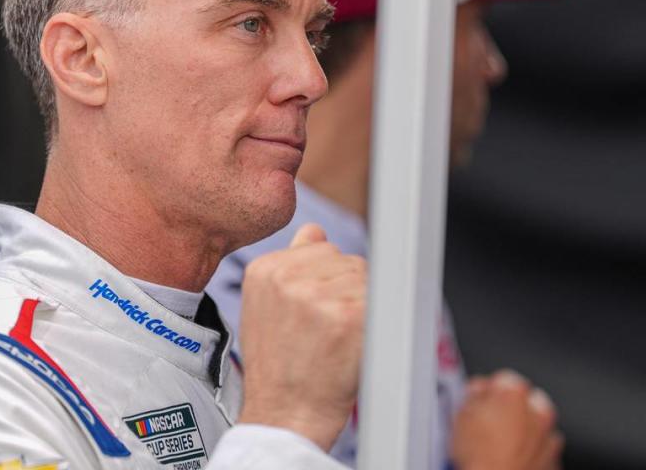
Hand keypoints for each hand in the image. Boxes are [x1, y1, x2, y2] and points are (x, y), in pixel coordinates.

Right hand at [237, 223, 365, 451]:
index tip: (317, 312)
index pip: (321, 247)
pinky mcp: (349, 315)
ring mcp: (318, 294)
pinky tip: (353, 345)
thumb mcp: (266, 306)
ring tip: (338, 338)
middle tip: (328, 330)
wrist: (285, 414)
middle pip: (347, 260)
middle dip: (347, 290)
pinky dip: (376, 323)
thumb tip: (315, 230)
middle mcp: (287, 276)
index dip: (328, 281)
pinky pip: (381, 300)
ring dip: (364, 305)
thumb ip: (291, 264)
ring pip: (366, 278)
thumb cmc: (279, 366)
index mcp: (264, 269)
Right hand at [451, 370, 563, 469]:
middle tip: (490, 424)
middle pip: (525, 401)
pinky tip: (513, 460)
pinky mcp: (554, 462)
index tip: (479, 401)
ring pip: (536, 427)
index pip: (502, 380)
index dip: (488, 391)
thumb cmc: (480, 457)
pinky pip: (542, 450)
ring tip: (501, 447)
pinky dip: (532, 453)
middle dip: (510, 409)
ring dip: (523, 431)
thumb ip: (473, 396)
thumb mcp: (460, 417)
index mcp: (514, 392)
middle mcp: (538, 411)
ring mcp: (549, 438)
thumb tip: (477, 392)